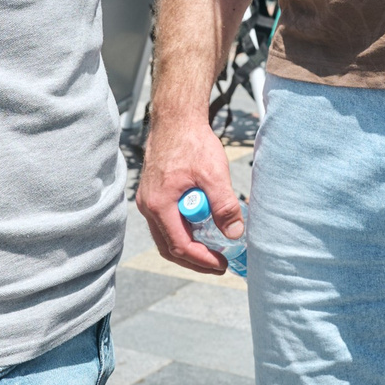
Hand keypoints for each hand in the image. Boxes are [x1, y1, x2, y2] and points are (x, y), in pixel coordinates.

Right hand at [135, 107, 240, 273]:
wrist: (176, 118)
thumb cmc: (192, 142)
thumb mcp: (214, 174)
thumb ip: (224, 206)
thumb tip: (235, 233)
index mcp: (160, 205)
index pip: (179, 246)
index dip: (202, 260)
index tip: (222, 265)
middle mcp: (149, 206)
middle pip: (169, 247)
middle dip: (195, 260)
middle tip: (218, 265)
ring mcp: (149, 200)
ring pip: (166, 236)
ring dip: (189, 245)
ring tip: (213, 249)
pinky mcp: (154, 194)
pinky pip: (166, 222)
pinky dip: (184, 230)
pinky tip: (202, 227)